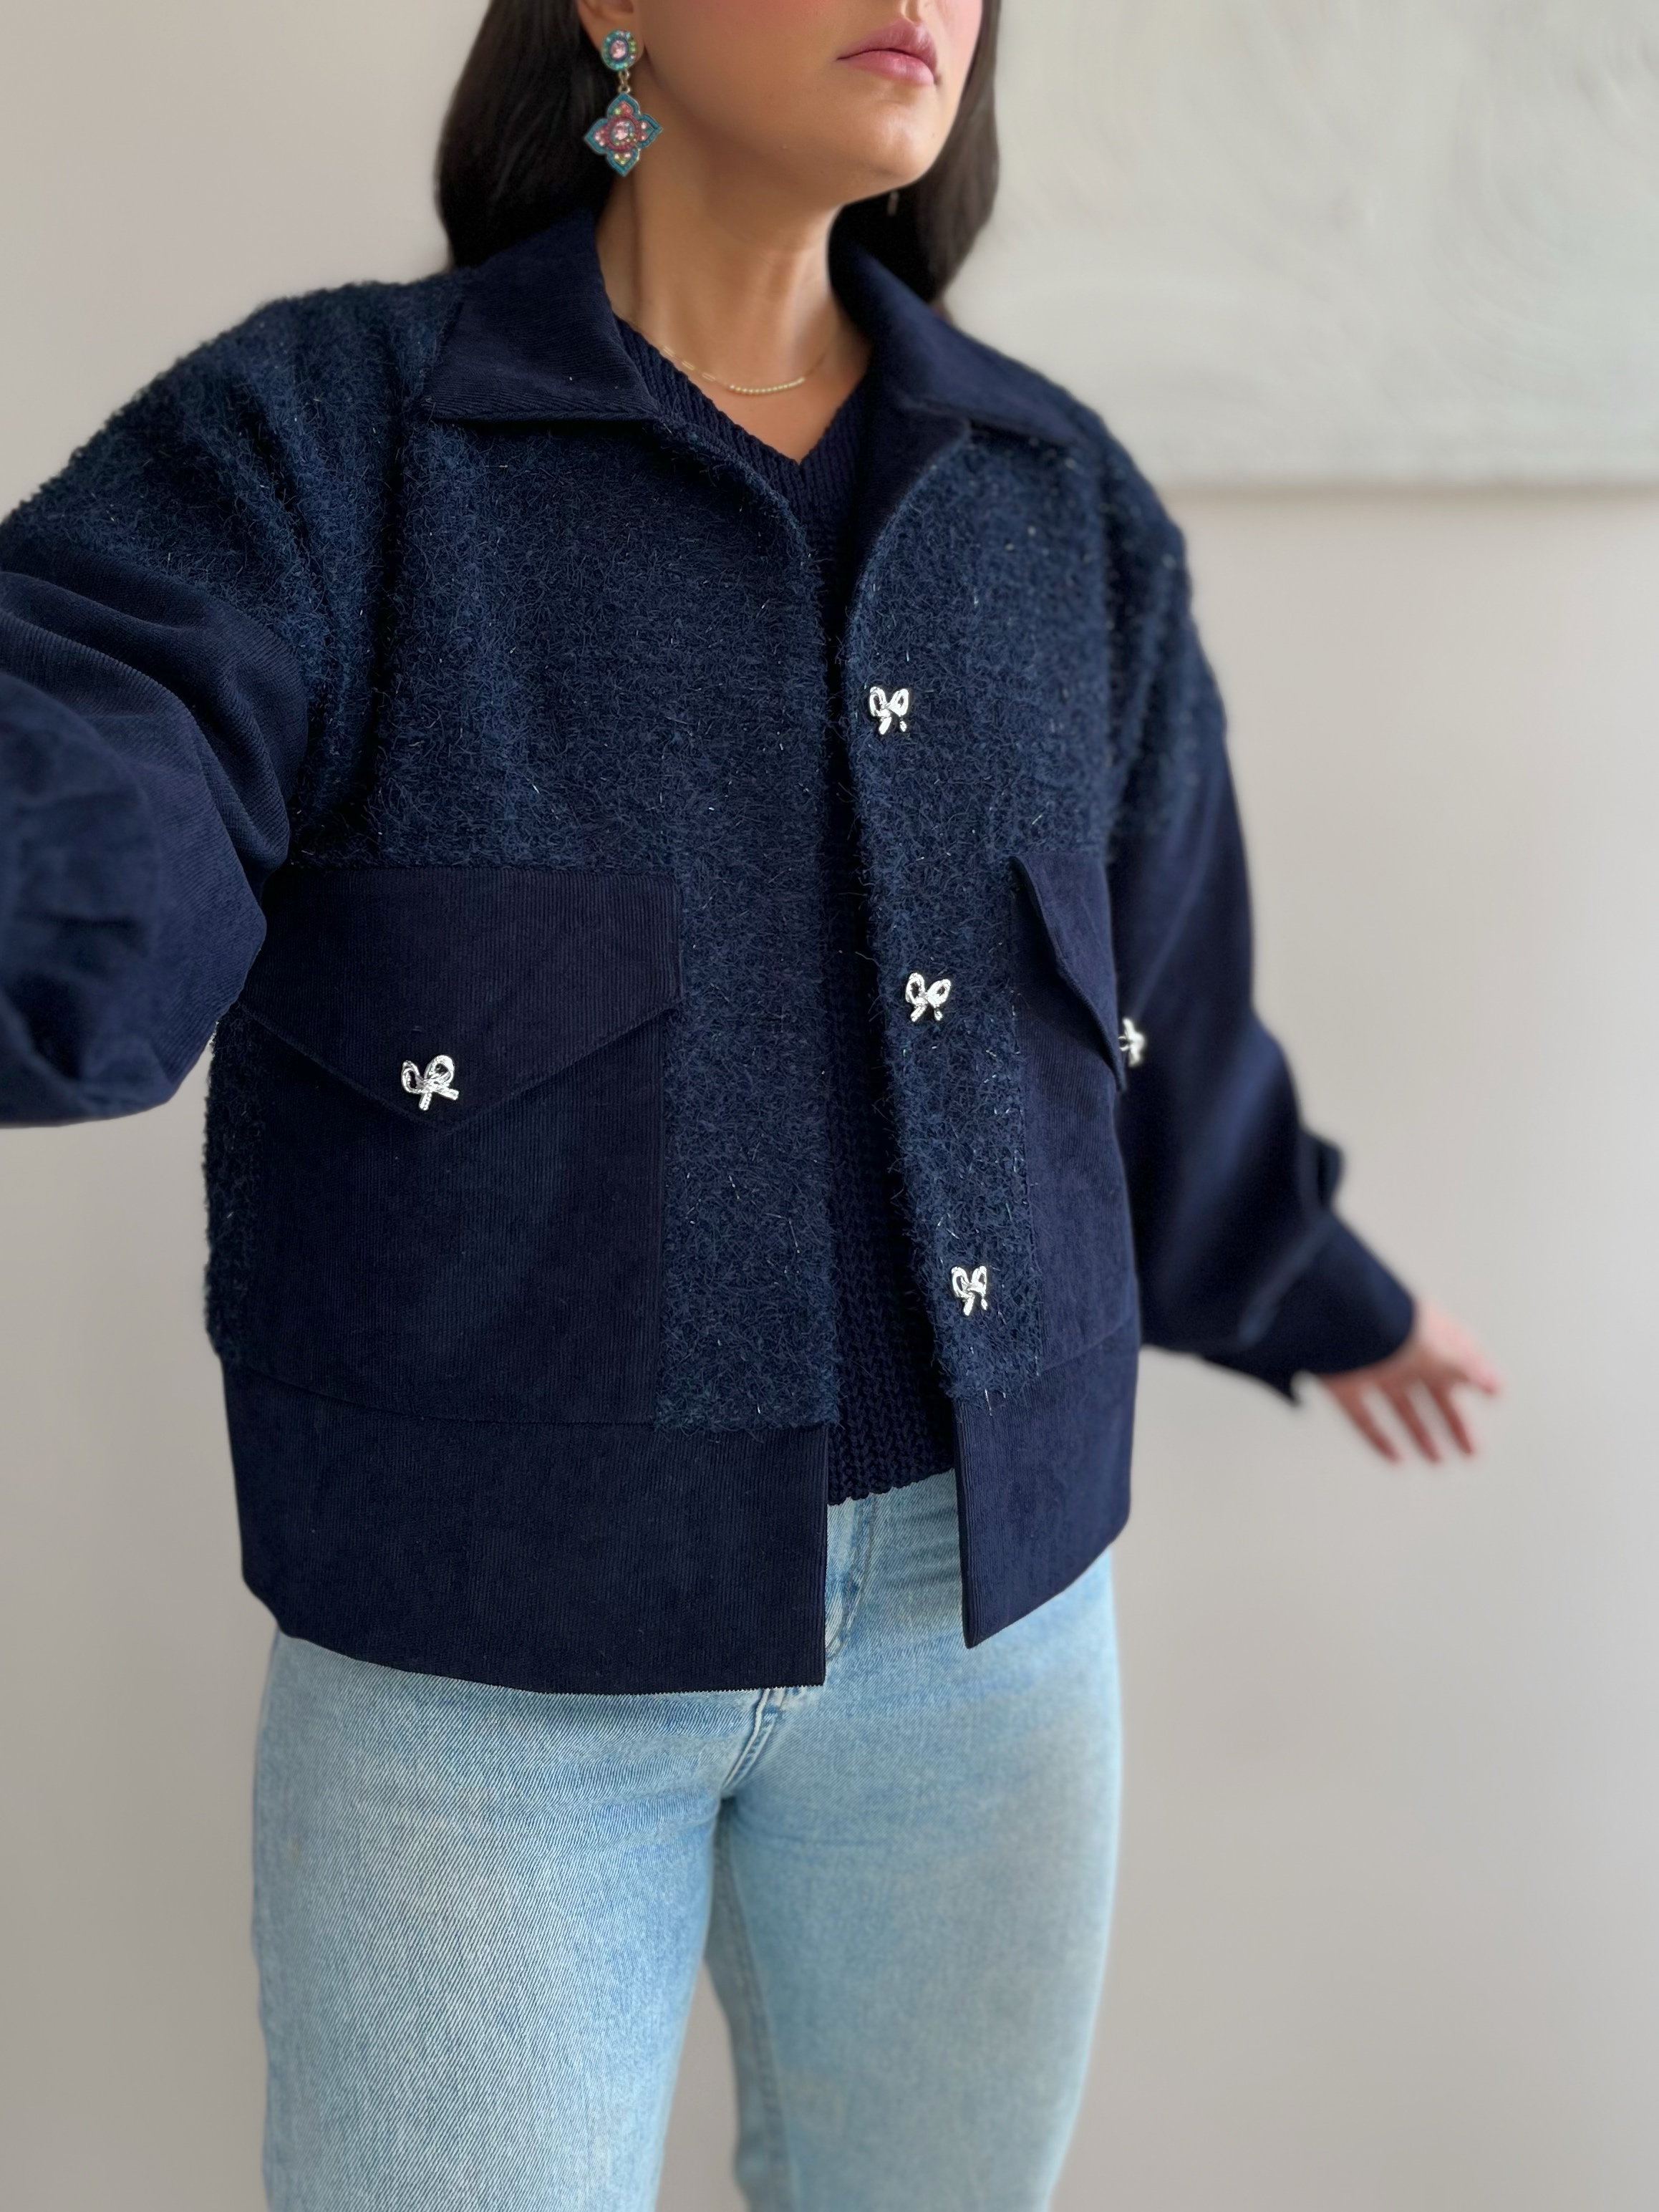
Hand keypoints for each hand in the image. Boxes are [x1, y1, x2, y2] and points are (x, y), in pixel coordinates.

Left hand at [1320, 1301, 1501, 1462]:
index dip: (1476, 1377)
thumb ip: (1466, 1369)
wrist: (1341, 1317)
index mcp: (1426, 1334)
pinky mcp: (1343, 1384)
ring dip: (1421, 1434)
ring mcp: (1371, 1368)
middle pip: (1433, 1392)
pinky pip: (1363, 1418)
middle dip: (1453, 1422)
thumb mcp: (1440, 1351)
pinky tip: (1397, 1459)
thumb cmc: (1393, 1325)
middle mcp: (1400, 1351)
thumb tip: (1493, 1383)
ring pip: (1400, 1407)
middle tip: (1471, 1451)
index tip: (1495, 1396)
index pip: (1457, 1356)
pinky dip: (1379, 1440)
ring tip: (1438, 1461)